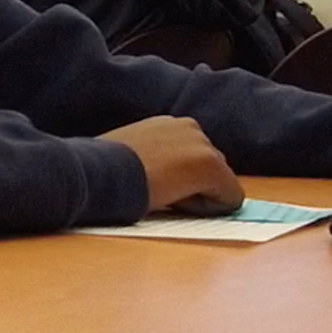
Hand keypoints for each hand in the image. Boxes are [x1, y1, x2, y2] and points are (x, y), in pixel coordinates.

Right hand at [100, 115, 246, 215]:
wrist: (102, 173)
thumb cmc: (106, 169)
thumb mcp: (132, 154)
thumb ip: (154, 157)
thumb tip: (162, 176)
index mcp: (170, 124)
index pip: (192, 157)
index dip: (177, 179)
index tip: (154, 183)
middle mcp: (191, 127)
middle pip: (211, 168)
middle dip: (193, 185)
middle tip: (160, 192)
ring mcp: (203, 146)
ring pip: (220, 183)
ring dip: (199, 195)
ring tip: (166, 195)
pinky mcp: (211, 167)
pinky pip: (230, 198)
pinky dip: (210, 208)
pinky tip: (178, 202)